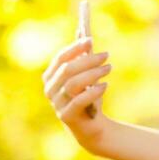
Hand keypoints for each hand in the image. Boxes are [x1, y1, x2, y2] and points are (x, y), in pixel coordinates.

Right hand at [44, 0, 111, 150]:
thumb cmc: (88, 97)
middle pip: (68, 69)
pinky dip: (93, 91)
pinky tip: (105, 85)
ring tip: (108, 69)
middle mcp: (50, 89)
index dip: (75, 48)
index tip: (91, 40)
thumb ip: (82, 57)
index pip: (60, 59)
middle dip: (88, 60)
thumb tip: (83, 32)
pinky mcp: (67, 116)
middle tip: (106, 56)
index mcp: (51, 77)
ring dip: (93, 73)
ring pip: (73, 84)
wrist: (91, 128)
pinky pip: (79, 101)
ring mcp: (56, 104)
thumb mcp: (86, 76)